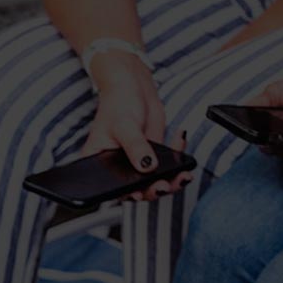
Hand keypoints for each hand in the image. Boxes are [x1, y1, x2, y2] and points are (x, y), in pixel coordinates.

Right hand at [82, 52, 191, 201]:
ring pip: (156, 180)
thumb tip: (147, 167)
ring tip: (183, 175)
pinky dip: (179, 156)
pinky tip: (180, 139)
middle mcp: (119, 167)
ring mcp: (139, 162)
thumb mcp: (124, 125)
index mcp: (99, 163)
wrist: (134, 88)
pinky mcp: (155, 155)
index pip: (111, 187)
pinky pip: (169, 164)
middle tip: (166, 185)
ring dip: (172, 179)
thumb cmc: (118, 103)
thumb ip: (136, 147)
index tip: (139, 194)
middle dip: (154, 190)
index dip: (126, 194)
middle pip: (138, 188)